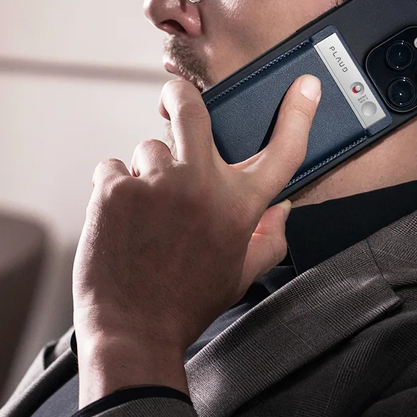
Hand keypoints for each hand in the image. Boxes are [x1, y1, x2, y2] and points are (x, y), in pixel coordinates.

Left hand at [71, 75, 320, 405]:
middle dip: (179, 97)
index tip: (304, 86)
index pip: (282, 151)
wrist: (133, 330)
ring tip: (144, 216)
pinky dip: (113, 190)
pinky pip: (112, 170)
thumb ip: (268, 237)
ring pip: (148, 151)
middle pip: (192, 112)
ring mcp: (156, 183)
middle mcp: (202, 186)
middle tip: (172, 101)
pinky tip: (119, 222)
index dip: (298, 114)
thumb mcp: (240, 274)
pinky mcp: (115, 190)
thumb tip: (284, 208)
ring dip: (145, 173)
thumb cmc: (186, 305)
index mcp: (241, 207)